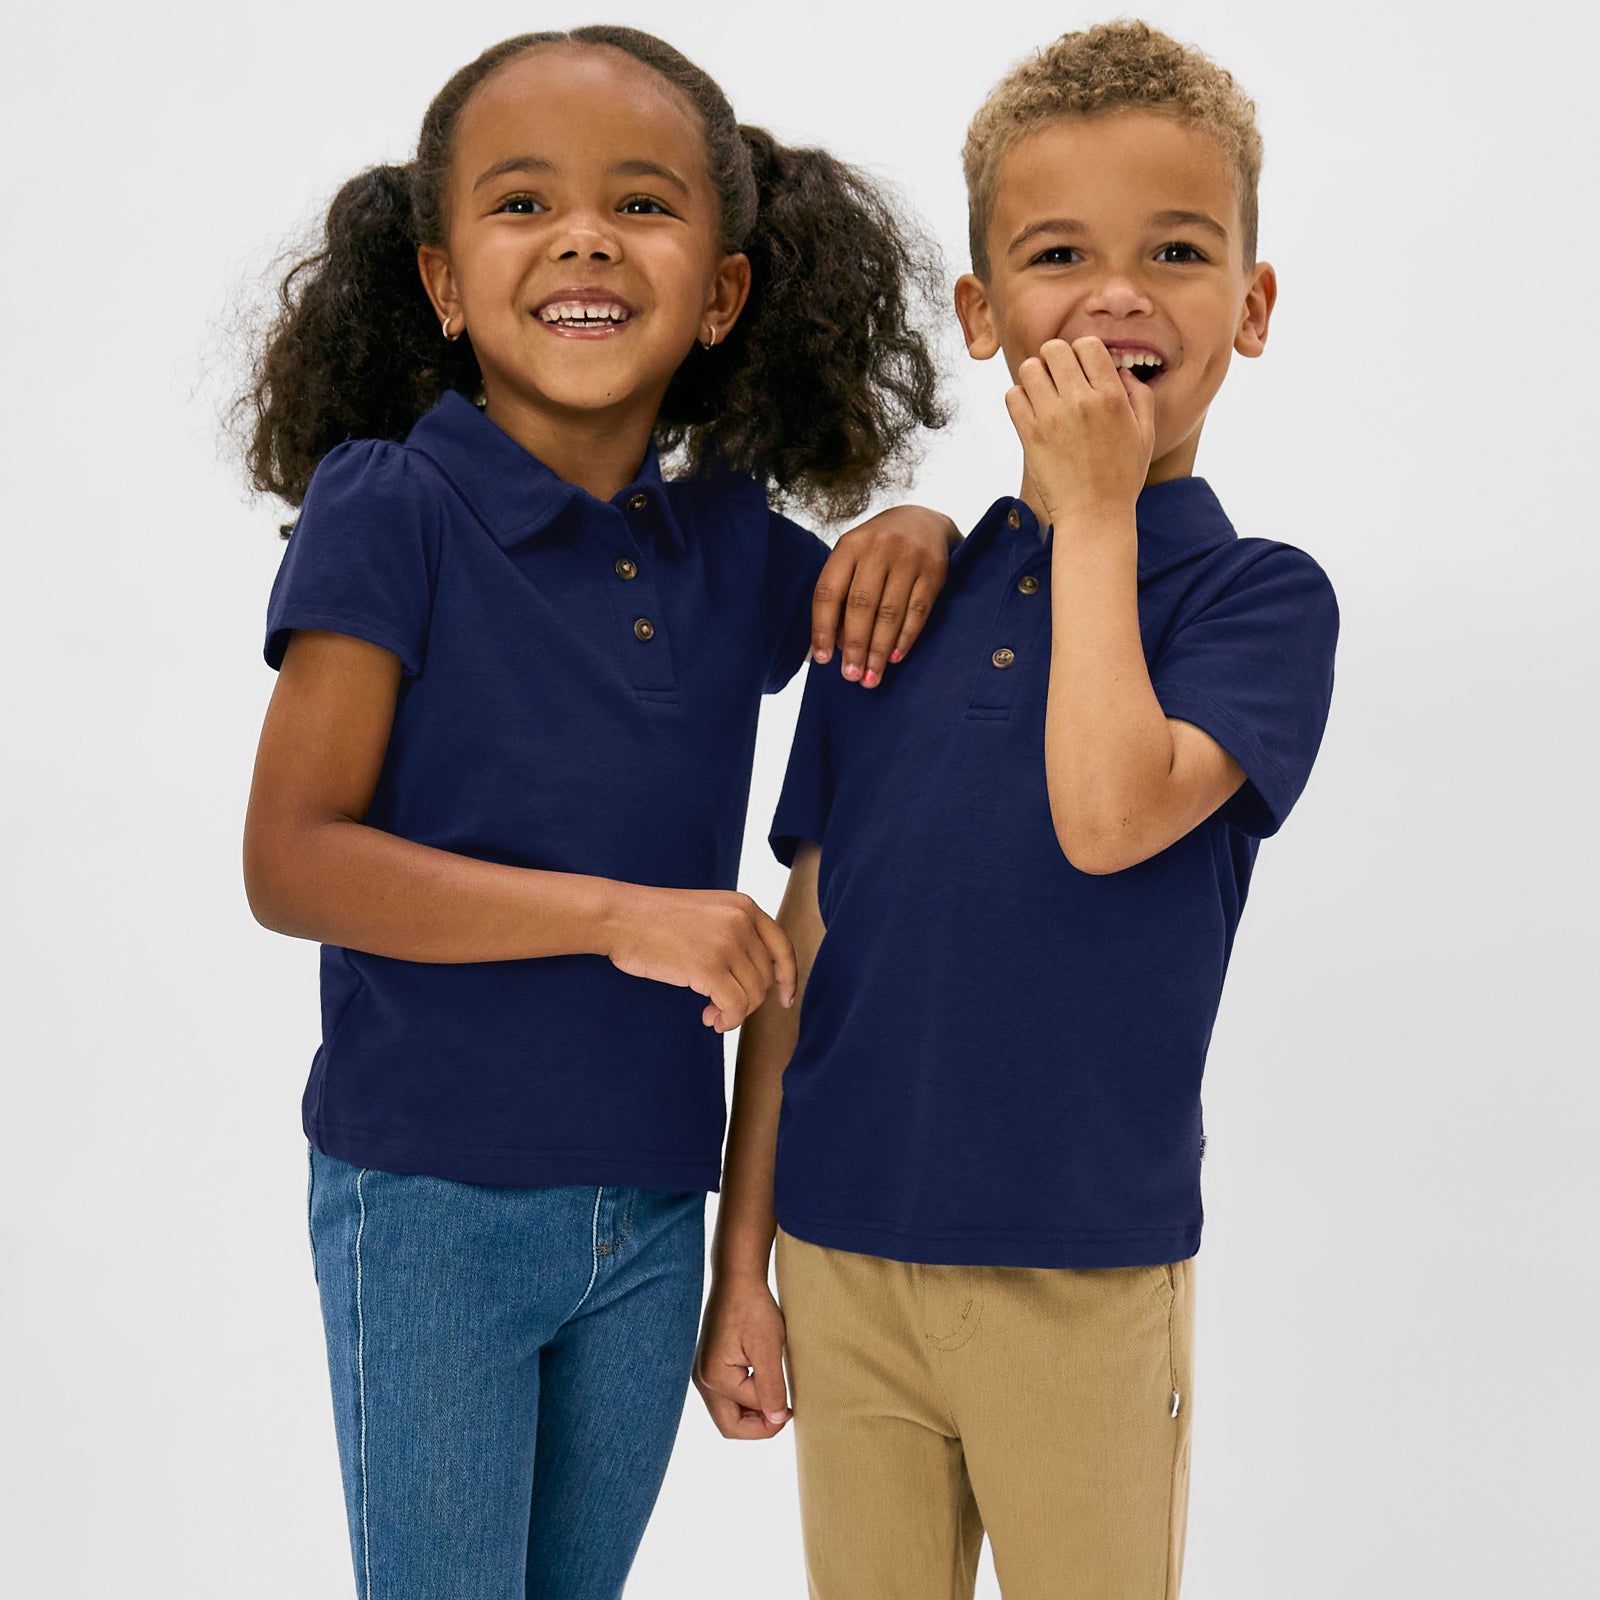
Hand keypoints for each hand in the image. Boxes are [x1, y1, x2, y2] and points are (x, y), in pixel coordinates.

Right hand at [603, 885, 796, 1032]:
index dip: (788, 977)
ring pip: (753, 995)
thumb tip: (761, 980)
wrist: (619, 916)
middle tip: (720, 1008)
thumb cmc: (654, 920)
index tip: (785, 999)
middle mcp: (741, 921)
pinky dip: (727, 1021)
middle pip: (765, 977)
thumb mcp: (707, 913)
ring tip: (712, 1014)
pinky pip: (735, 1007)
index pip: (782, 947)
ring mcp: (726, 943)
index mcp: (744, 905)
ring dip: (735, 1013)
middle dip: (748, 1000)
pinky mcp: (708, 966)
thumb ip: (735, 934)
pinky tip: (710, 1020)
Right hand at [694, 1274, 791, 1437]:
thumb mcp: (768, 1349)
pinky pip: (727, 1395)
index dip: (771, 1419)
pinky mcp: (711, 1364)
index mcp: (714, 1379)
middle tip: (783, 1411)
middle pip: (729, 1425)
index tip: (792, 1409)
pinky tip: (763, 1382)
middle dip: (758, 1425)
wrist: (738, 1278)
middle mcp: (702, 1380)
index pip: (745, 1418)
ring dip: (752, 1411)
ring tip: (776, 1396)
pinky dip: (746, 1397)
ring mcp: (704, 1372)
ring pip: (728, 1412)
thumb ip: (771, 1388)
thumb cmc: (752, 1308)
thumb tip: (776, 1419)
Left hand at [811, 505, 958, 686]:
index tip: (823, 659)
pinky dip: (905, 638)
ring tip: (871, 676)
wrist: (924, 521)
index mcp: (850, 545)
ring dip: (879, 650)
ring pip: (890, 612)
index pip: (829, 591)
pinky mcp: (934, 571)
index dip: (823, 628)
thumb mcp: (854, 560)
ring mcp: (909, 558)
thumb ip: (842, 596)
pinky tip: (895, 658)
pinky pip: (918, 611)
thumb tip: (835, 646)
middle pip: (862, 605)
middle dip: (855, 646)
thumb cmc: (878, 551)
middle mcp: (878, 548)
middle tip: (851, 676)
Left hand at [1005, 337, 1154, 527]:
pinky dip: (1019, 399)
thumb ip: (1139, 395)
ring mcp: (1052, 417)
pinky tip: (1031, 413)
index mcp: (1112, 396)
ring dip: (1035, 377)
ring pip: (1029, 368)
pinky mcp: (1029, 435)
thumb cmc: (1122, 476)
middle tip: (1058, 380)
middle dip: (1055, 359)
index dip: (1081, 352)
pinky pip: (1012, 396)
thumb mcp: (1146, 434)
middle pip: (1054, 349)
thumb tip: (1121, 371)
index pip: (1087, 345)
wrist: (1095, 515)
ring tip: (1043, 395)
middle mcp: (1081, 401)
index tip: (1081, 370)